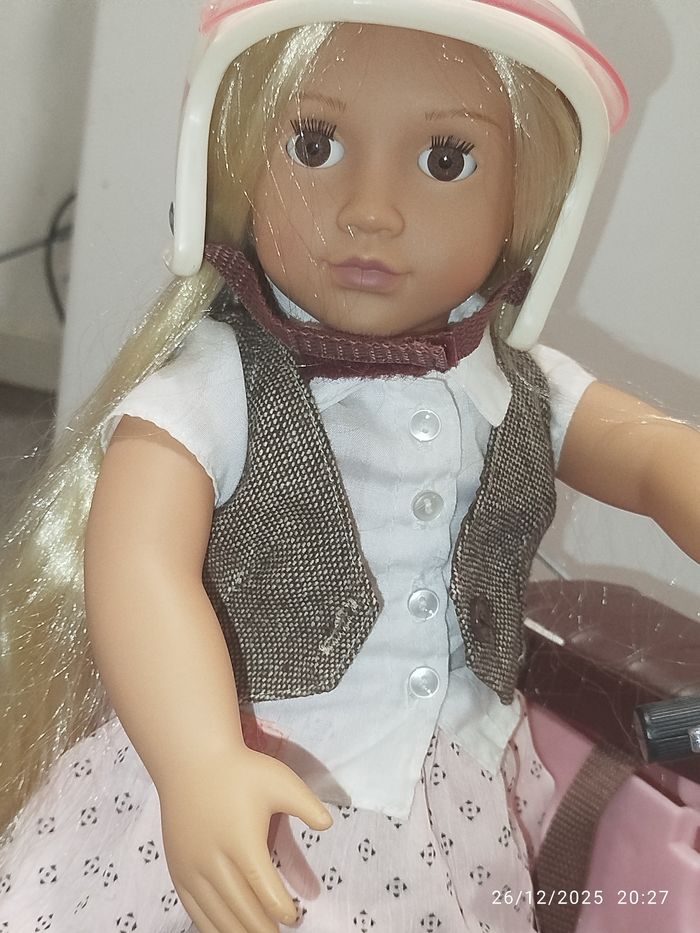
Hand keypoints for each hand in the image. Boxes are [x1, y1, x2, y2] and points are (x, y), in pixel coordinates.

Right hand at [157, 746, 331, 931]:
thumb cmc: (240, 770)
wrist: (192, 760)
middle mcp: (214, 860)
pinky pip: (194, 909)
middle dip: (263, 929)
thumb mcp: (280, 781)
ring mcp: (192, 868)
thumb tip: (328, 824)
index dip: (281, 910)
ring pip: (218, 915)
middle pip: (242, 909)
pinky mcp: (178, 869)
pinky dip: (211, 927)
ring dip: (239, 932)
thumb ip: (306, 805)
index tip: (294, 918)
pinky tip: (225, 932)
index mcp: (242, 842)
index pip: (264, 891)